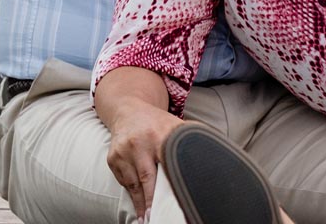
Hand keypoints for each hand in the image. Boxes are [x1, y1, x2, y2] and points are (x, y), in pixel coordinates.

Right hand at [106, 98, 185, 219]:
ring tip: (148, 217)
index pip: (168, 163)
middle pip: (147, 178)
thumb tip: (212, 156)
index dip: (172, 182)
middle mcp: (140, 143)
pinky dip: (132, 193)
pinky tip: (139, 203)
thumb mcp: (175, 126)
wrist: (129, 112)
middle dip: (152, 200)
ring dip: (141, 202)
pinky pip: (124, 182)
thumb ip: (190, 141)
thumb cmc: (157, 123)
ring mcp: (124, 151)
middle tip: (157, 216)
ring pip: (133, 184)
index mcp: (160, 134)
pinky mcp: (113, 159)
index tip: (178, 198)